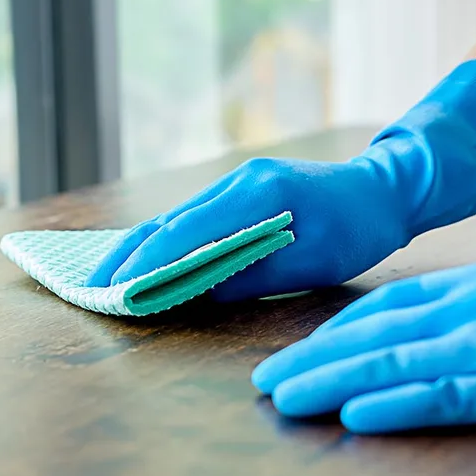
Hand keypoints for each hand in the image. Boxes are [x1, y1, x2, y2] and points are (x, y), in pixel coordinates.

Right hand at [85, 156, 410, 300]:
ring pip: (175, 217)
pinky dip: (164, 241)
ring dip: (139, 248)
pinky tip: (144, 260)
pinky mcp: (238, 192)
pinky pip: (192, 218)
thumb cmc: (359, 227)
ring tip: (107, 278)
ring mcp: (236, 183)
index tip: (116, 289)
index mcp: (258, 193)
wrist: (384, 189)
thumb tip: (196, 295)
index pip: (187, 230)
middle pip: (168, 220)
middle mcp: (238, 181)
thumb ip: (253, 275)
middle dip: (127, 255)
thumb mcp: (314, 260)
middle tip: (92, 288)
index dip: (147, 262)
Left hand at [252, 256, 475, 432]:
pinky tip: (356, 417)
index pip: (393, 303)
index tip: (303, 349)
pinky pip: (454, 394)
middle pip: (380, 331)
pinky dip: (400, 405)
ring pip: (399, 360)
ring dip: (333, 380)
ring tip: (283, 398)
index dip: (341, 329)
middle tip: (263, 379)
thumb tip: (440, 331)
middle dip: (315, 355)